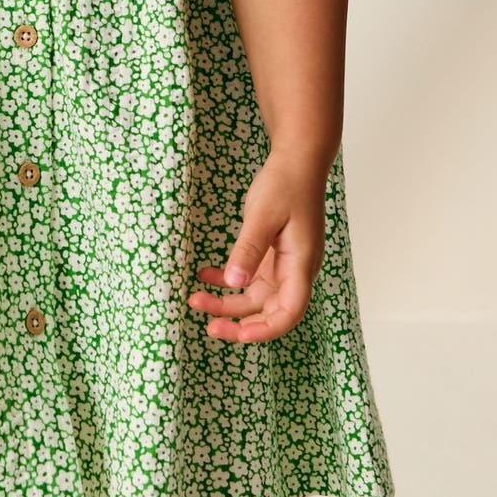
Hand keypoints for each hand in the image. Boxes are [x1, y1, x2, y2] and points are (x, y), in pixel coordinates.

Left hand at [188, 152, 327, 342]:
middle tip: (208, 324)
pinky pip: (249, 276)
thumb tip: (234, 282)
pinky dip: (227, 279)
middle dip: (238, 321)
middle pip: (269, 310)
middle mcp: (294, 269)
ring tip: (196, 298)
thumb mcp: (263, 215)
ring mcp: (283, 263)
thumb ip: (248, 249)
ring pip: (255, 296)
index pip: (289, 311)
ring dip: (227, 301)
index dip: (265, 330)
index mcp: (301, 264)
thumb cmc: (285, 184)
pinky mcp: (271, 254)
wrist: (296, 161)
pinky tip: (204, 274)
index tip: (238, 334)